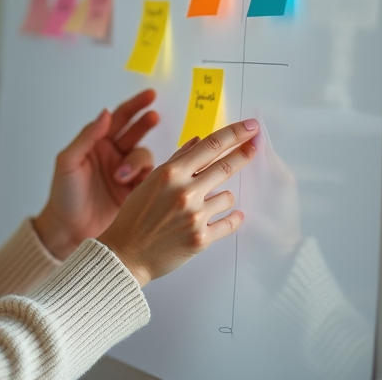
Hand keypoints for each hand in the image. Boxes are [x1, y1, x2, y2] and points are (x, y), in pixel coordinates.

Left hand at [32, 89, 160, 259]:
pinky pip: (151, 178)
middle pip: (136, 132)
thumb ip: (87, 137)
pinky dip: (150, 178)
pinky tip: (139, 184)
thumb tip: (105, 113)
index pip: (118, 118)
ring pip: (144, 156)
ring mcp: (126, 174)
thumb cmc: (63, 195)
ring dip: (136, 161)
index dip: (134, 106)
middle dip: (145, 123)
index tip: (150, 95)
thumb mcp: (68, 162)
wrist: (68, 230)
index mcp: (97, 144)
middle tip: (153, 117)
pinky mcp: (136, 193)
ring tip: (121, 177)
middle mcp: (114, 155)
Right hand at [97, 119, 257, 286]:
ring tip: (208, 204)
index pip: (211, 145)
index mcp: (171, 173)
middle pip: (226, 166)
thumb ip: (176, 160)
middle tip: (254, 147)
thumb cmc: (136, 216)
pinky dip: (233, 219)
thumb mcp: (151, 181)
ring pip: (229, 197)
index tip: (250, 127)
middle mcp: (184, 192)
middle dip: (244, 154)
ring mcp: (194, 216)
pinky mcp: (201, 238)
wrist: (126, 254)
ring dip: (224, 197)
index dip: (235, 133)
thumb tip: (198, 141)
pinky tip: (233, 216)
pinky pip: (230, 223)